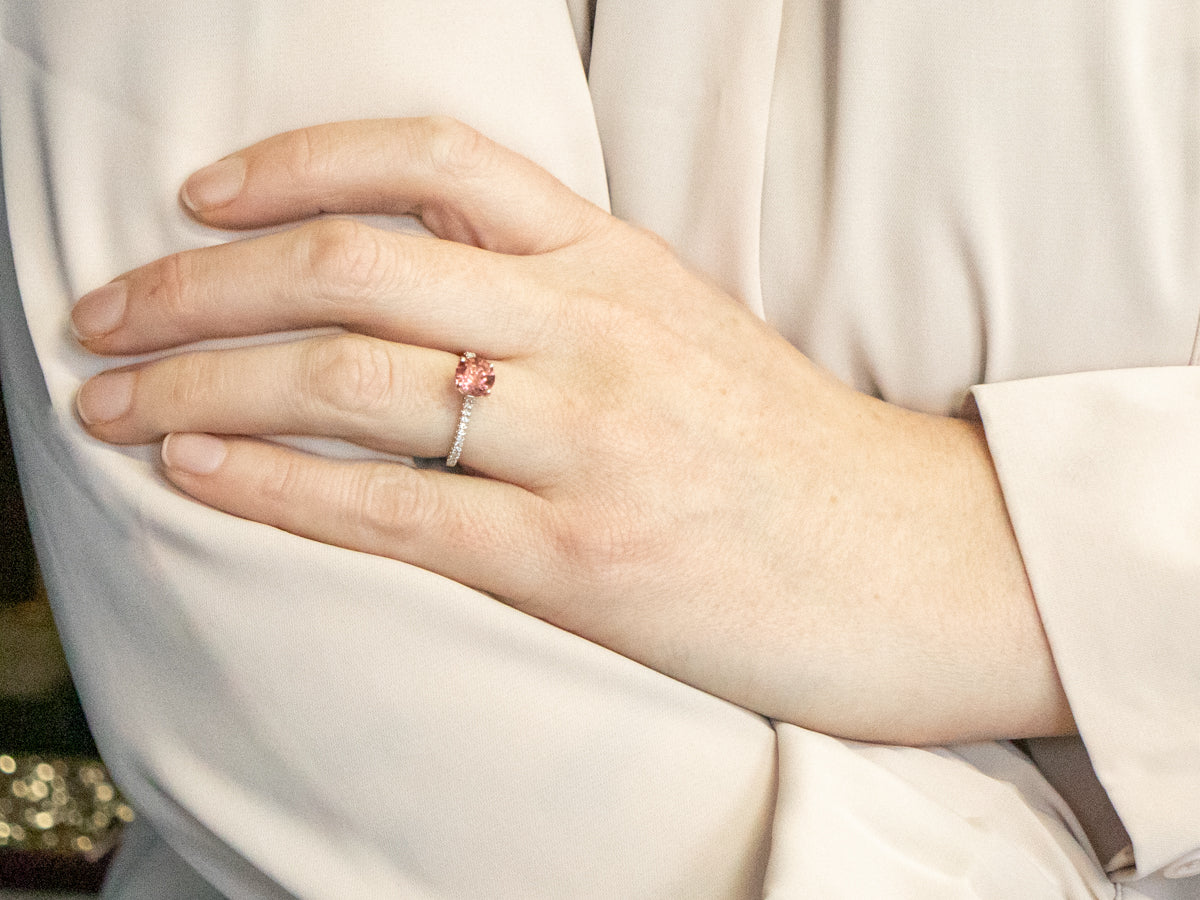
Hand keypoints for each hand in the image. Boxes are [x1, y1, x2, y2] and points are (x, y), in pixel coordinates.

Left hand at [72, 118, 1072, 743]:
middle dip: (196, 284)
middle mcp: (591, 331)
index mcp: (617, 262)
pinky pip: (390, 507)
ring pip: (348, 379)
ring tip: (110, 400)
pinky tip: (193, 473)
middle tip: (105, 312)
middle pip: (352, 264)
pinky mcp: (577, 562)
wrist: (910, 559)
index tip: (203, 198)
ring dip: (201, 385)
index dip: (293, 165)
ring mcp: (585, 443)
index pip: (431, 160)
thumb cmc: (790, 451)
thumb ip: (566, 295)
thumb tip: (431, 295)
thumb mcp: (684, 327)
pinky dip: (272, 485)